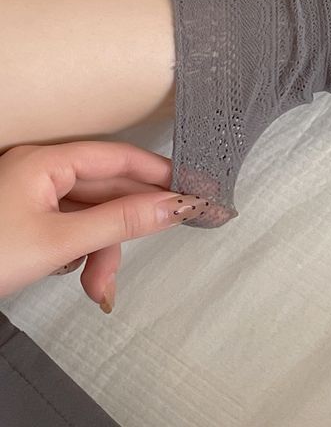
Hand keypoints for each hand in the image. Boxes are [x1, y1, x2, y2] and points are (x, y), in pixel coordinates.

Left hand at [0, 142, 209, 311]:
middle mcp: (39, 171)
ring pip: (89, 215)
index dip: (158, 173)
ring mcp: (30, 197)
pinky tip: (80, 274)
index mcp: (45, 161)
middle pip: (106, 191)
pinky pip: (70, 227)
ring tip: (99, 287)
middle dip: (125, 229)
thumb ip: (121, 222)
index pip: (119, 157)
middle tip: (158, 244)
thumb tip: (174, 206)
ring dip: (101, 251)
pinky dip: (81, 253)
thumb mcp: (59, 243)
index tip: (191, 189)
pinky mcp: (24, 221)